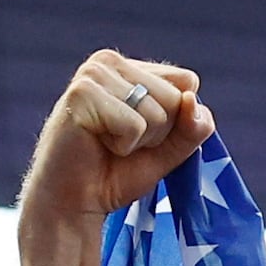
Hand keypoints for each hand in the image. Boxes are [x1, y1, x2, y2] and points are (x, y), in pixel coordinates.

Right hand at [21, 50, 211, 238]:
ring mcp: (93, 73)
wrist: (72, 204)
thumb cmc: (114, 174)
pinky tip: (96, 145)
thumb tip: (193, 101)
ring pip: (156, 112)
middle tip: (121, 145)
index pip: (187, 83)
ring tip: (108, 145)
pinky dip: (122, 146)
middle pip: (175, 98)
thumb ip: (192, 127)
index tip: (140, 137)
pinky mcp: (82, 93)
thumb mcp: (168, 150)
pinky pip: (134, 125)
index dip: (174, 123)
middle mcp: (110, 61)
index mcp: (131, 66)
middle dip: (157, 134)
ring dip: (138, 142)